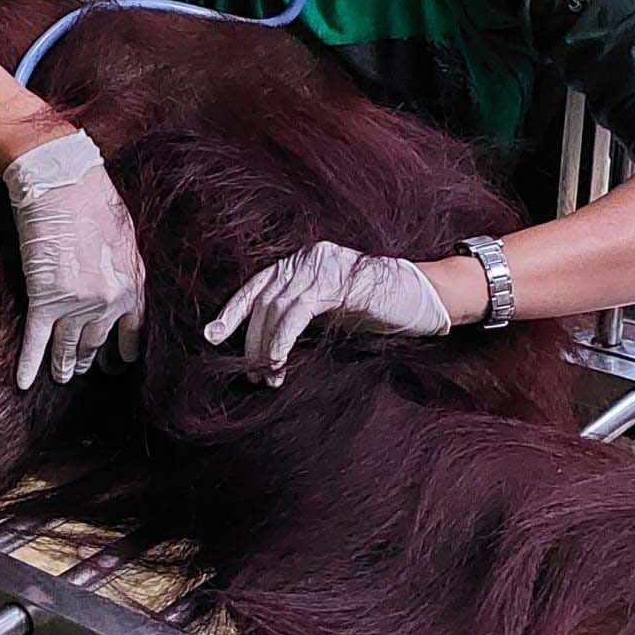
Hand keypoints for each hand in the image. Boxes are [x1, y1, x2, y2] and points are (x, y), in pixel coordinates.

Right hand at [3, 130, 145, 389]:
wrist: (63, 183)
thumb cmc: (94, 198)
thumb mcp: (125, 235)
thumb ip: (125, 266)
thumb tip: (119, 281)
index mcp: (133, 284)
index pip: (133, 330)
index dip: (125, 349)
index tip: (121, 362)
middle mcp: (108, 301)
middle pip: (97, 341)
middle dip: (89, 359)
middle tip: (84, 371)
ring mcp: (77, 304)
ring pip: (69, 346)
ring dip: (64, 366)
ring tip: (62, 378)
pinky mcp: (45, 299)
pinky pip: (36, 341)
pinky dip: (30, 364)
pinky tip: (25, 382)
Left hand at [203, 241, 451, 384]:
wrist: (423, 299)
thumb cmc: (376, 311)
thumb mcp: (329, 313)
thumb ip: (300, 317)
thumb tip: (261, 348)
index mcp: (300, 262)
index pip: (256, 287)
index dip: (232, 313)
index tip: (212, 337)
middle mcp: (306, 258)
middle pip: (262, 300)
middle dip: (251, 341)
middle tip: (250, 376)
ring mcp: (321, 265)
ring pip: (275, 308)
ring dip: (264, 346)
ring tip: (265, 377)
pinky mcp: (336, 281)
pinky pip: (297, 312)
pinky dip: (282, 339)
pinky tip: (277, 362)